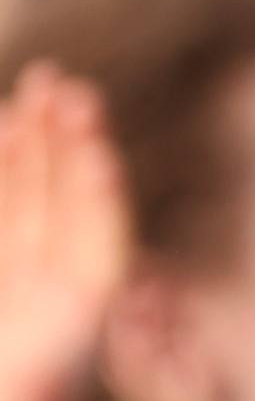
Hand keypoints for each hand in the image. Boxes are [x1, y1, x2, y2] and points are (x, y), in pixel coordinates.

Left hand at [0, 64, 128, 400]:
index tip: (6, 109)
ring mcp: (55, 305)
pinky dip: (100, 199)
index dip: (7, 158)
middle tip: (47, 79)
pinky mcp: (80, 321)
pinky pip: (100, 248)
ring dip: (78, 154)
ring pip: (72, 214)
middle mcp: (25, 292)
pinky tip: (97, 154)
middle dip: (44, 140)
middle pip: (41, 200)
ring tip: (74, 95)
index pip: (6, 208)